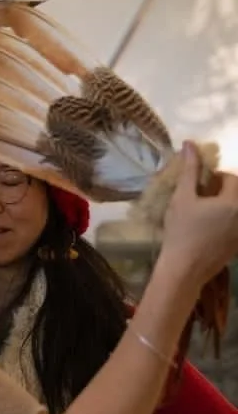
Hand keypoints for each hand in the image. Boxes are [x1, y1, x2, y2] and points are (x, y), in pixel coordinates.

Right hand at [161, 142, 237, 286]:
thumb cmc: (181, 231)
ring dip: (224, 206)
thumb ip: (190, 170)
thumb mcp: (182, 198)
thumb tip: (189, 144)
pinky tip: (206, 229)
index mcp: (234, 202)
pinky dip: (225, 222)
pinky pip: (235, 226)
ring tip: (203, 213)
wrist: (183, 269)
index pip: (232, 178)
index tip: (198, 186)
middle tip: (200, 198)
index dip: (215, 178)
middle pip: (236, 194)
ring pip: (235, 210)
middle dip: (221, 191)